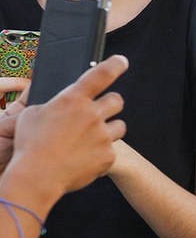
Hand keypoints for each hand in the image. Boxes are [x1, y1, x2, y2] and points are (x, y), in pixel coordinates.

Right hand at [0, 54, 126, 202]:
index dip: (114, 65)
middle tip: (100, 111)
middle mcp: (92, 114)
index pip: (100, 75)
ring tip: (92, 138)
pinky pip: (112, 149)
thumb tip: (60, 105)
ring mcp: (103, 136)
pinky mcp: (109, 155)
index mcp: (72, 99)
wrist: (38, 176)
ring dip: (109, 128)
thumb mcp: (32, 115)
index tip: (122, 61)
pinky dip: (101, 151)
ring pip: (120, 125)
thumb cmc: (30, 144)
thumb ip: (52, 105)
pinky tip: (85, 157)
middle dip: (110, 104)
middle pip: (117, 100)